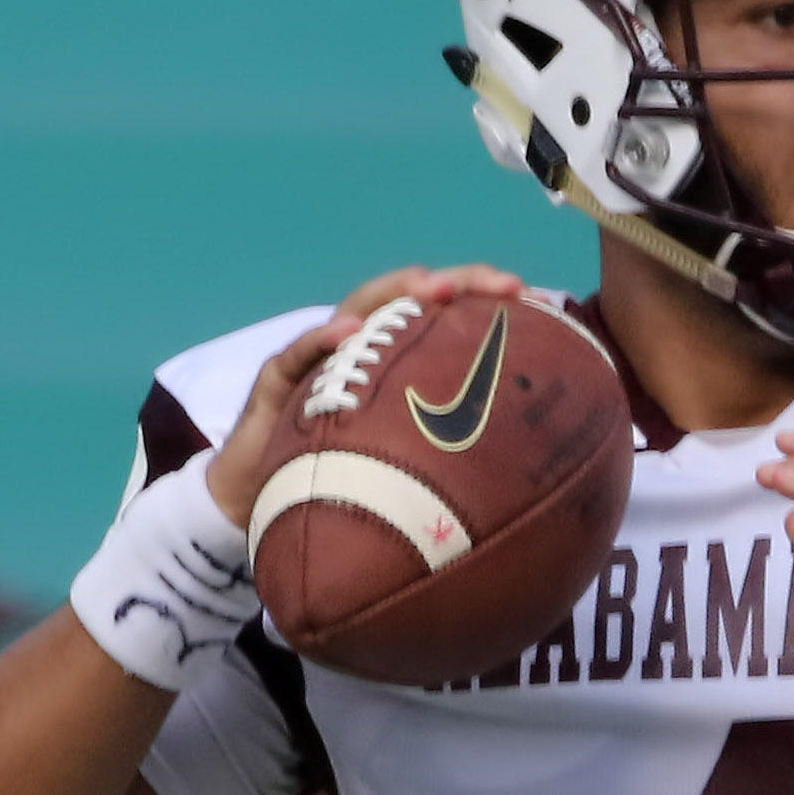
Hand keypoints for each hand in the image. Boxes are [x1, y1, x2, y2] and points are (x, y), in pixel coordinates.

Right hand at [205, 265, 527, 527]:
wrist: (256, 511)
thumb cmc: (338, 490)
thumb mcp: (408, 478)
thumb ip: (453, 469)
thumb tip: (536, 493)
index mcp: (394, 365)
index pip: (445, 322)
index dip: (488, 306)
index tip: (538, 302)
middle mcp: (361, 351)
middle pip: (410, 300)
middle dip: (459, 283)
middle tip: (506, 285)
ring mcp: (319, 359)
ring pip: (360, 308)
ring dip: (397, 292)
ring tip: (435, 288)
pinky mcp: (277, 379)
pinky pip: (297, 353)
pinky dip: (324, 337)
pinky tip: (351, 331)